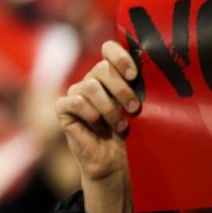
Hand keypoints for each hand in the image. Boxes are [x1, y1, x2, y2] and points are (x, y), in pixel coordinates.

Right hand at [54, 41, 139, 212]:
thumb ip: (136, 87)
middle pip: (101, 68)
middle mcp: (91, 81)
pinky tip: (98, 126)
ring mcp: (76, 94)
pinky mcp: (63, 109)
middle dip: (121, 89)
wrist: (115, 163)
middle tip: (134, 107)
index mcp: (111, 75)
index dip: (120, 56)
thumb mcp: (138, 108)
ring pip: (89, 86)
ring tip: (120, 124)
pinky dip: (90, 113)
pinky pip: (75, 102)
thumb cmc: (131, 136)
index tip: (134, 74)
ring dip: (108, 107)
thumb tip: (149, 70)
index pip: (109, 49)